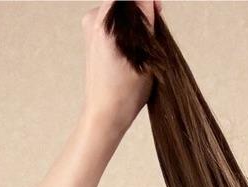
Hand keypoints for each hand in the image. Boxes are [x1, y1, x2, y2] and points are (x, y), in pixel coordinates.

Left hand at [80, 0, 160, 134]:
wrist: (105, 113)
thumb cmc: (125, 93)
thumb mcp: (145, 56)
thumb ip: (147, 22)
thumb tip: (149, 0)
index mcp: (105, 26)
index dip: (146, 1)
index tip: (158, 10)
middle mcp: (94, 21)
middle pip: (122, 1)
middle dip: (140, 7)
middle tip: (155, 21)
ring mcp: (90, 27)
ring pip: (118, 8)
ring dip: (134, 17)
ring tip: (144, 38)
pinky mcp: (91, 35)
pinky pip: (112, 18)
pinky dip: (125, 25)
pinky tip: (133, 44)